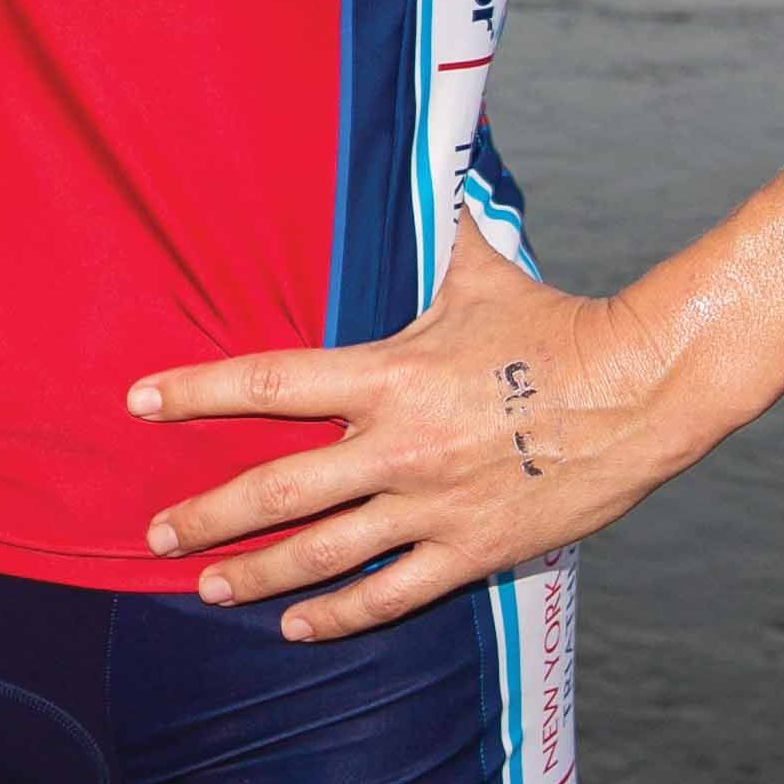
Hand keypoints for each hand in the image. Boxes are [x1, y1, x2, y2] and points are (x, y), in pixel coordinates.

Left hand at [130, 228, 699, 641]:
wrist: (643, 389)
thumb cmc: (555, 323)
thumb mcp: (477, 268)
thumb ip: (430, 227)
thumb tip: (419, 157)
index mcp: (388, 374)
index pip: (268, 383)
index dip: (197, 393)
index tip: (141, 401)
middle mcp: (398, 447)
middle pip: (278, 490)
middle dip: (207, 515)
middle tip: (154, 531)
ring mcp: (434, 505)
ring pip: (324, 552)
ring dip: (257, 573)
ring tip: (208, 586)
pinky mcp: (474, 550)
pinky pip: (392, 594)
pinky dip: (339, 614)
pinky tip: (297, 626)